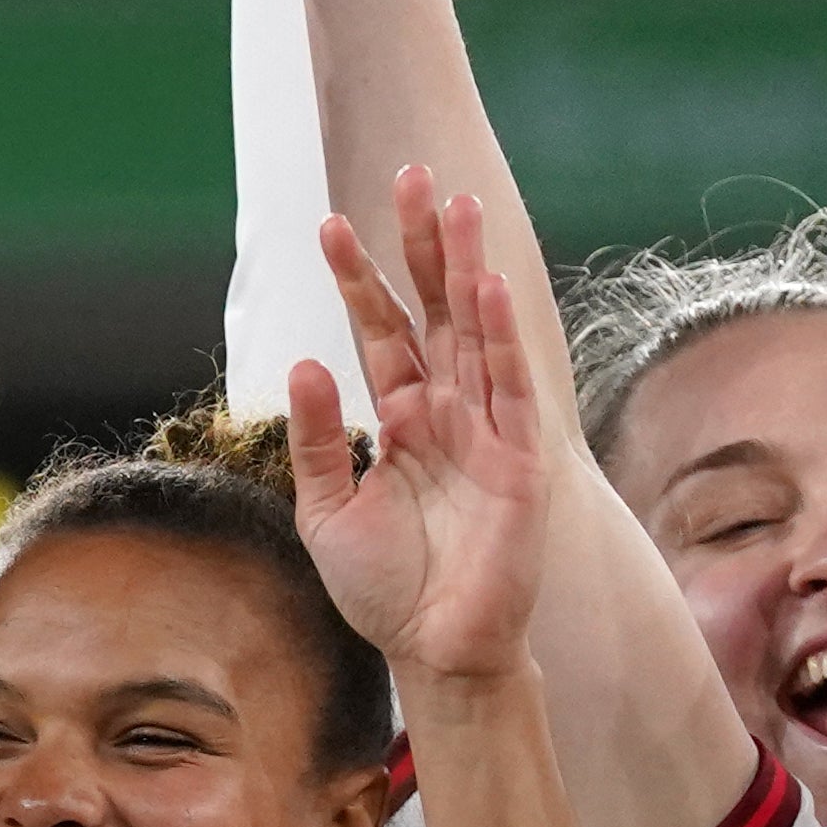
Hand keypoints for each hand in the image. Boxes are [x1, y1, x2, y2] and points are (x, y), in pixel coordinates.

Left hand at [291, 170, 552, 684]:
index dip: (358, 280)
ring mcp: (489, 431)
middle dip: (422, 246)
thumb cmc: (383, 587)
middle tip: (410, 175)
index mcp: (401, 419)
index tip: (328, 224)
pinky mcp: (522, 463)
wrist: (433, 650)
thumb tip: (304, 363)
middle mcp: (448, 412)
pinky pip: (511, 388)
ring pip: (476, 332)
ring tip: (456, 202)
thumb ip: (318, 440)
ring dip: (465, 269)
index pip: (378, 332)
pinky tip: (484, 287)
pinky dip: (497, 337)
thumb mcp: (327, 510)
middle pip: (433, 311)